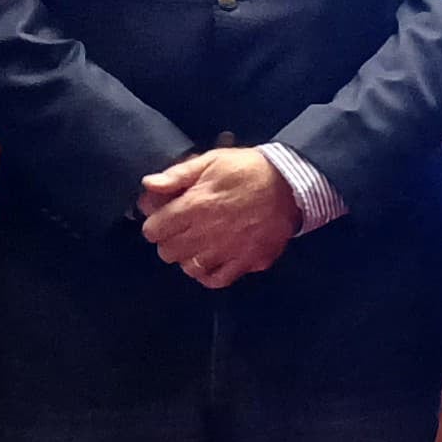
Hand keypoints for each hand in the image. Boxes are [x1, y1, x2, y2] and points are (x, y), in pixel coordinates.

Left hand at [137, 148, 298, 290]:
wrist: (293, 183)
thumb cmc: (249, 169)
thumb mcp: (212, 161)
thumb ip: (178, 174)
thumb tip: (148, 185)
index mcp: (194, 206)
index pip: (153, 230)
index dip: (156, 222)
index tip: (165, 216)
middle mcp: (207, 233)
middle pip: (167, 252)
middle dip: (169, 240)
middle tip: (182, 229)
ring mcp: (228, 251)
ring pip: (189, 268)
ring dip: (189, 256)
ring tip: (199, 244)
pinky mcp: (248, 261)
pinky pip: (216, 280)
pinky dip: (208, 274)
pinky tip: (212, 261)